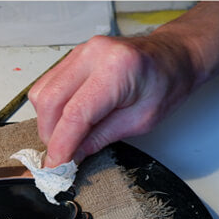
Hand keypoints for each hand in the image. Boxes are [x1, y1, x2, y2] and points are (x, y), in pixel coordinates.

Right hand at [28, 2, 218, 168]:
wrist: (175, 53)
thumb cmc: (168, 84)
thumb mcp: (140, 121)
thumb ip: (100, 138)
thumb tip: (70, 156)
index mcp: (117, 69)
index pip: (75, 114)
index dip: (60, 144)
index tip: (54, 167)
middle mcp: (93, 54)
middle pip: (50, 102)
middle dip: (50, 135)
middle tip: (60, 156)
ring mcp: (80, 52)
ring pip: (43, 93)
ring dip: (47, 122)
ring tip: (65, 138)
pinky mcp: (74, 55)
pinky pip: (48, 85)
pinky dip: (51, 108)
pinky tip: (66, 120)